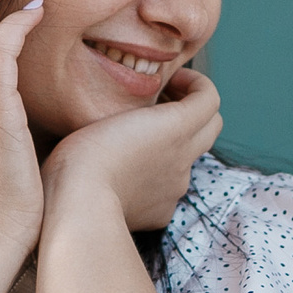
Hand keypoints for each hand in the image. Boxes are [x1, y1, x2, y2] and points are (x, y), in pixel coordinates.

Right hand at [41, 68, 223, 232]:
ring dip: (172, 144)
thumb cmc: (84, 153)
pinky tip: (128, 176)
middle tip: (164, 103)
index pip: (209, 98)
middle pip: (212, 125)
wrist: (80, 205)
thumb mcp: (107, 109)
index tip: (171, 81)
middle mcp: (184, 156)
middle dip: (194, 109)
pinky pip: (168, 189)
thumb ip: (136, 102)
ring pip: (187, 158)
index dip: (194, 83)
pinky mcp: (162, 211)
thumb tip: (148, 104)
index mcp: (176, 126)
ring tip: (138, 140)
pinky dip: (156, 179)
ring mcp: (176, 187)